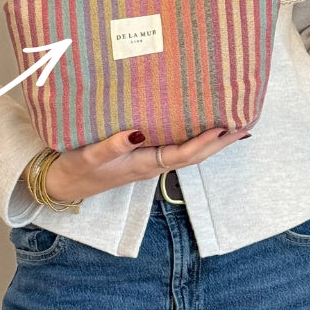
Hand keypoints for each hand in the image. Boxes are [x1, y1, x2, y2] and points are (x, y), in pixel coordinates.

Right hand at [43, 126, 245, 203]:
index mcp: (146, 164)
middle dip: (220, 142)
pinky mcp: (144, 156)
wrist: (64, 184)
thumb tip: (138, 132)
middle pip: (195, 155)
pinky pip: (177, 147)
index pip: (184, 154)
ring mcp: (150, 161)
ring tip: (233, 125)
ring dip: (212, 140)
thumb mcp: (90, 156)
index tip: (225, 127)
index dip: (205, 142)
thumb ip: (112, 145)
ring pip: (189, 151)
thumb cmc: (78, 168)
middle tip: (246, 125)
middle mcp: (153, 164)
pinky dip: (195, 138)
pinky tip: (201, 129)